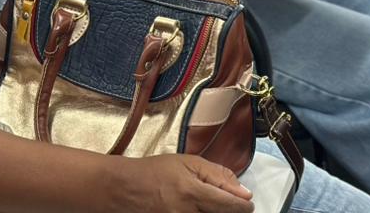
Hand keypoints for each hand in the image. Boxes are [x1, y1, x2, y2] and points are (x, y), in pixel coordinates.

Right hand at [118, 155, 254, 211]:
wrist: (123, 188)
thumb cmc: (152, 172)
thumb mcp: (187, 162)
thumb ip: (217, 174)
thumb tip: (243, 190)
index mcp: (192, 193)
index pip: (232, 206)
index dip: (243, 206)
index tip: (246, 203)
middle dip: (230, 211)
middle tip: (226, 204)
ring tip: (205, 204)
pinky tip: (196, 210)